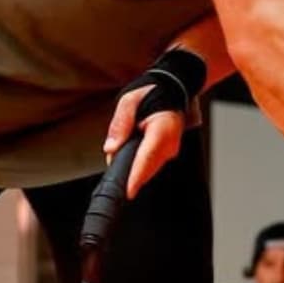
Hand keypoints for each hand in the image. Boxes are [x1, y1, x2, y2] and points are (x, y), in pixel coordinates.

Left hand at [103, 85, 186, 199]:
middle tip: (113, 166)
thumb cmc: (152, 94)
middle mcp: (170, 144)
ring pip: (148, 170)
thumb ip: (120, 124)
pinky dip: (138, 165)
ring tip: (121, 152)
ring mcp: (170, 151)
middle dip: (128, 173)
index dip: (137, 177)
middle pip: (147, 170)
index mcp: (163, 129)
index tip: (128, 191)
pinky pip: (150, 165)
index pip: (147, 158)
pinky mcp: (166, 154)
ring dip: (132, 168)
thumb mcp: (130, 100)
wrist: (172, 91)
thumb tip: (111, 147)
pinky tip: (129, 155)